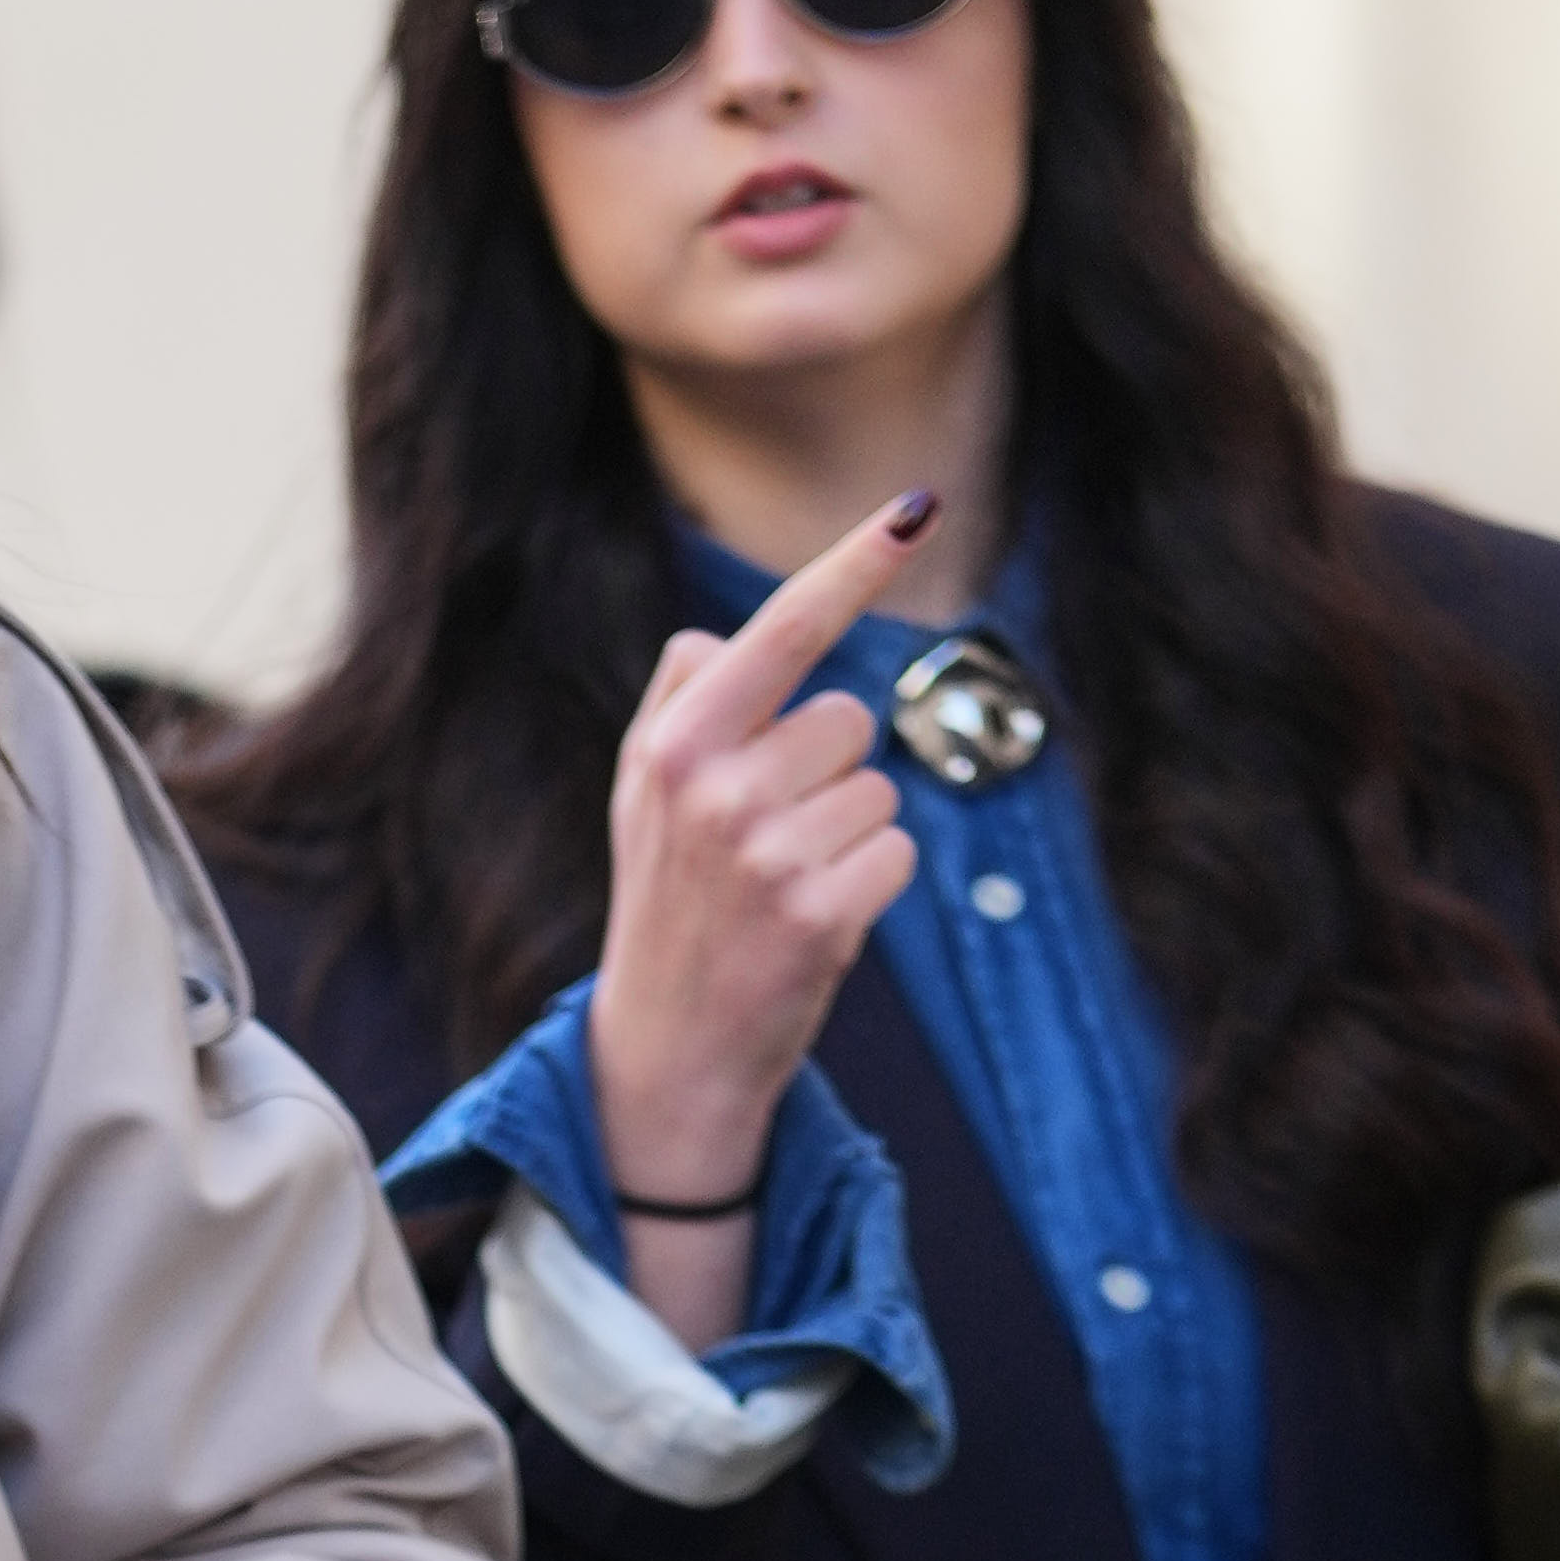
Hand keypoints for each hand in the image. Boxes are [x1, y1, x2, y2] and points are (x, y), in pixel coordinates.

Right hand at [585, 485, 936, 1350]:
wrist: (663, 1053)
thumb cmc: (667, 907)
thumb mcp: (643, 797)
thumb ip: (683, 706)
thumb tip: (727, 635)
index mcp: (675, 744)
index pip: (784, 630)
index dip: (855, 563)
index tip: (916, 507)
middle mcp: (717, 788)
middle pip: (848, 720)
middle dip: (827, 776)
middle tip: (767, 845)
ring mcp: (766, 855)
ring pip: (878, 791)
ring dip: (850, 839)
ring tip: (785, 890)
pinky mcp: (818, 916)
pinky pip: (897, 854)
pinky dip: (872, 889)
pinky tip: (814, 924)